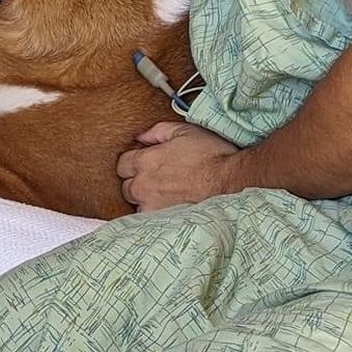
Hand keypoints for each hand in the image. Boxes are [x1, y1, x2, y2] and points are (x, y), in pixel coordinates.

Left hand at [116, 122, 240, 211]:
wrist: (229, 181)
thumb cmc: (210, 154)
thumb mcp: (184, 131)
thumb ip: (157, 131)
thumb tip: (140, 137)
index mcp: (145, 161)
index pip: (122, 164)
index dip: (133, 161)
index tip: (146, 162)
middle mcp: (143, 185)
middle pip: (126, 186)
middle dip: (137, 181)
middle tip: (156, 178)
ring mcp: (151, 205)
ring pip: (137, 204)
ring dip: (146, 199)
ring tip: (165, 194)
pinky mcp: (163, 221)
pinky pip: (150, 218)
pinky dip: (156, 212)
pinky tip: (170, 206)